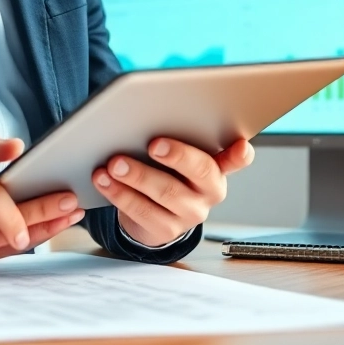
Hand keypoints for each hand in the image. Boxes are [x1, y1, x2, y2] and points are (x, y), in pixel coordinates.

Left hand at [92, 138, 253, 247]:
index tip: (239, 145)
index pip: (238, 159)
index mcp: (218, 167)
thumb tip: (150, 114)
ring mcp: (191, 213)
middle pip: (201, 172)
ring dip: (137, 176)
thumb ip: (176, 137)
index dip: (240, 154)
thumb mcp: (175, 154)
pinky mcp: (167, 230)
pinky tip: (103, 180)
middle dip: (177, 156)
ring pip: (167, 193)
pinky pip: (142, 211)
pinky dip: (119, 193)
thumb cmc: (164, 171)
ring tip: (114, 163)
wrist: (150, 213)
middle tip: (153, 144)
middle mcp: (211, 192)